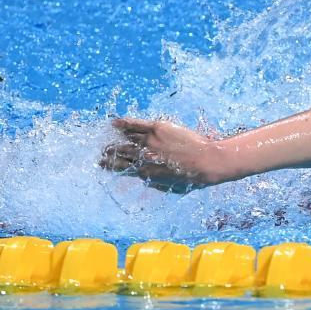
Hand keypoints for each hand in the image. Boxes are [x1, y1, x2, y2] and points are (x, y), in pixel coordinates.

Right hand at [99, 118, 226, 192]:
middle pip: (122, 153)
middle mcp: (144, 156)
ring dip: (116, 139)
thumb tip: (145, 179)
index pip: (123, 168)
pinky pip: (136, 124)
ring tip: (109, 138)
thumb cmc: (193, 176)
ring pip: (127, 139)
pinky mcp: (158, 128)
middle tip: (104, 151)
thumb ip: (156, 183)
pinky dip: (124, 123)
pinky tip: (115, 122)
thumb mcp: (172, 187)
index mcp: (146, 172)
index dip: (112, 165)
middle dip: (111, 152)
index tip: (104, 164)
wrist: (206, 161)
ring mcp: (150, 141)